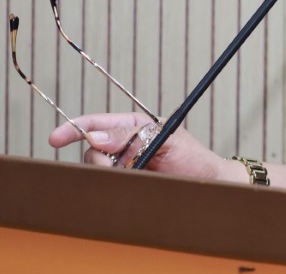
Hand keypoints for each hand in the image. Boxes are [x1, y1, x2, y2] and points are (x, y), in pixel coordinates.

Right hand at [48, 113, 234, 181]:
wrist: (206, 185)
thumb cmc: (191, 158)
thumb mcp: (168, 139)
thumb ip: (134, 135)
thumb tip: (96, 136)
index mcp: (134, 127)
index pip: (98, 123)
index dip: (75, 128)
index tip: (56, 138)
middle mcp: (123, 147)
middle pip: (91, 149)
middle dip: (98, 158)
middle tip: (125, 164)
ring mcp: (122, 167)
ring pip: (96, 170)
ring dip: (109, 173)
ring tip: (138, 174)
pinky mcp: (123, 185)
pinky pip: (105, 186)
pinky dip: (112, 186)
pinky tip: (130, 185)